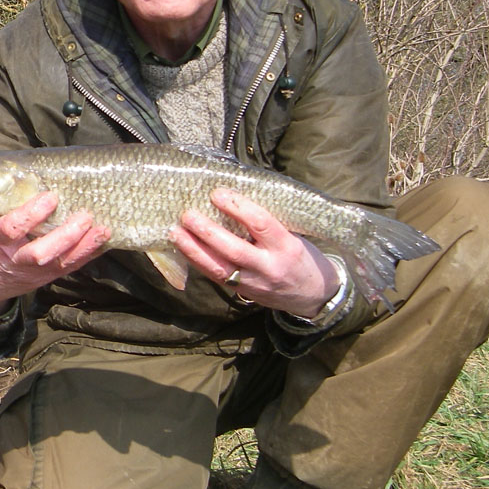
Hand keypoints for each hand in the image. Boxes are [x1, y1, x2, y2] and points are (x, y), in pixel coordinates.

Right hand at [0, 191, 109, 317]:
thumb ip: (10, 209)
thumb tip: (35, 179)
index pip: (11, 229)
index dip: (31, 214)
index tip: (50, 197)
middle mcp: (16, 260)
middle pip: (41, 252)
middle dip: (65, 235)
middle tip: (83, 216)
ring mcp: (34, 272)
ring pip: (61, 263)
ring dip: (84, 246)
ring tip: (102, 230)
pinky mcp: (49, 277)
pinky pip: (71, 267)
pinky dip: (89, 253)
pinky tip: (102, 241)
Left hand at [170, 188, 337, 317]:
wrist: (313, 295)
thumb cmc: (301, 256)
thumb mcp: (294, 235)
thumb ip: (267, 222)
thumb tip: (233, 193)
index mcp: (288, 246)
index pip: (261, 224)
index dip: (237, 207)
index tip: (217, 193)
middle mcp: (270, 267)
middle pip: (235, 250)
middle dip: (208, 232)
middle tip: (188, 214)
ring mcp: (254, 283)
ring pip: (220, 268)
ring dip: (194, 249)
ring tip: (175, 231)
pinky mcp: (241, 291)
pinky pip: (215, 276)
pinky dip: (196, 260)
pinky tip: (182, 246)